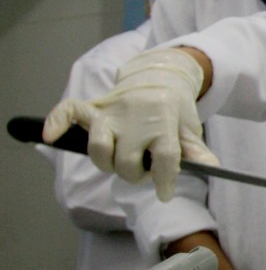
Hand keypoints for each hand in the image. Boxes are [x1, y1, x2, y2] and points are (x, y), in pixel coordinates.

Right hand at [44, 47, 214, 199]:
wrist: (160, 76)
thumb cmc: (175, 108)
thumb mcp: (190, 127)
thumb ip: (196, 150)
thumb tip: (212, 168)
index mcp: (165, 120)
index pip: (164, 156)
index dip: (164, 179)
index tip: (165, 193)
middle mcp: (136, 116)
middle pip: (127, 161)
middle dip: (134, 174)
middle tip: (142, 170)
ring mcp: (112, 111)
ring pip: (99, 147)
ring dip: (107, 163)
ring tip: (119, 162)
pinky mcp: (94, 107)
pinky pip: (68, 111)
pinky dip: (56, 123)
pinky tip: (50, 136)